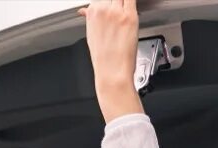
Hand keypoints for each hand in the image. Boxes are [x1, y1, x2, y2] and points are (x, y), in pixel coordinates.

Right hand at [79, 0, 144, 122]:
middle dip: (115, 1)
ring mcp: (116, 12)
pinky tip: (131, 9)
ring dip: (123, 2)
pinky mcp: (129, 16)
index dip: (107, 1)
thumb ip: (90, 18)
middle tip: (119, 10)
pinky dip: (131, 2)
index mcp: (92, 12)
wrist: (112, 72)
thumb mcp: (91, 35)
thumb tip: (85, 11)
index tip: (111, 5)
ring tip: (125, 13)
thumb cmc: (103, 58)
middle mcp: (102, 9)